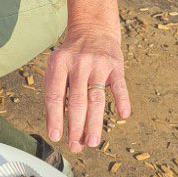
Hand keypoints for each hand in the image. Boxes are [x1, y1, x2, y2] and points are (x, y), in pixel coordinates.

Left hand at [44, 26, 130, 152]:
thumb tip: (54, 127)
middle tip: (75, 147)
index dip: (55, 118)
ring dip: (94, 123)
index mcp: (58, 64)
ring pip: (96, 99)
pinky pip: (120, 86)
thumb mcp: (56, 69)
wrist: (93, 29)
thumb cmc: (71, 57)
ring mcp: (98, 64)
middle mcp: (78, 64)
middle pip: (77, 101)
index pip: (55, 95)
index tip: (56, 137)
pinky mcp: (116, 65)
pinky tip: (123, 116)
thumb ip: (54, 94)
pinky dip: (123, 100)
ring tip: (92, 142)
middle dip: (76, 127)